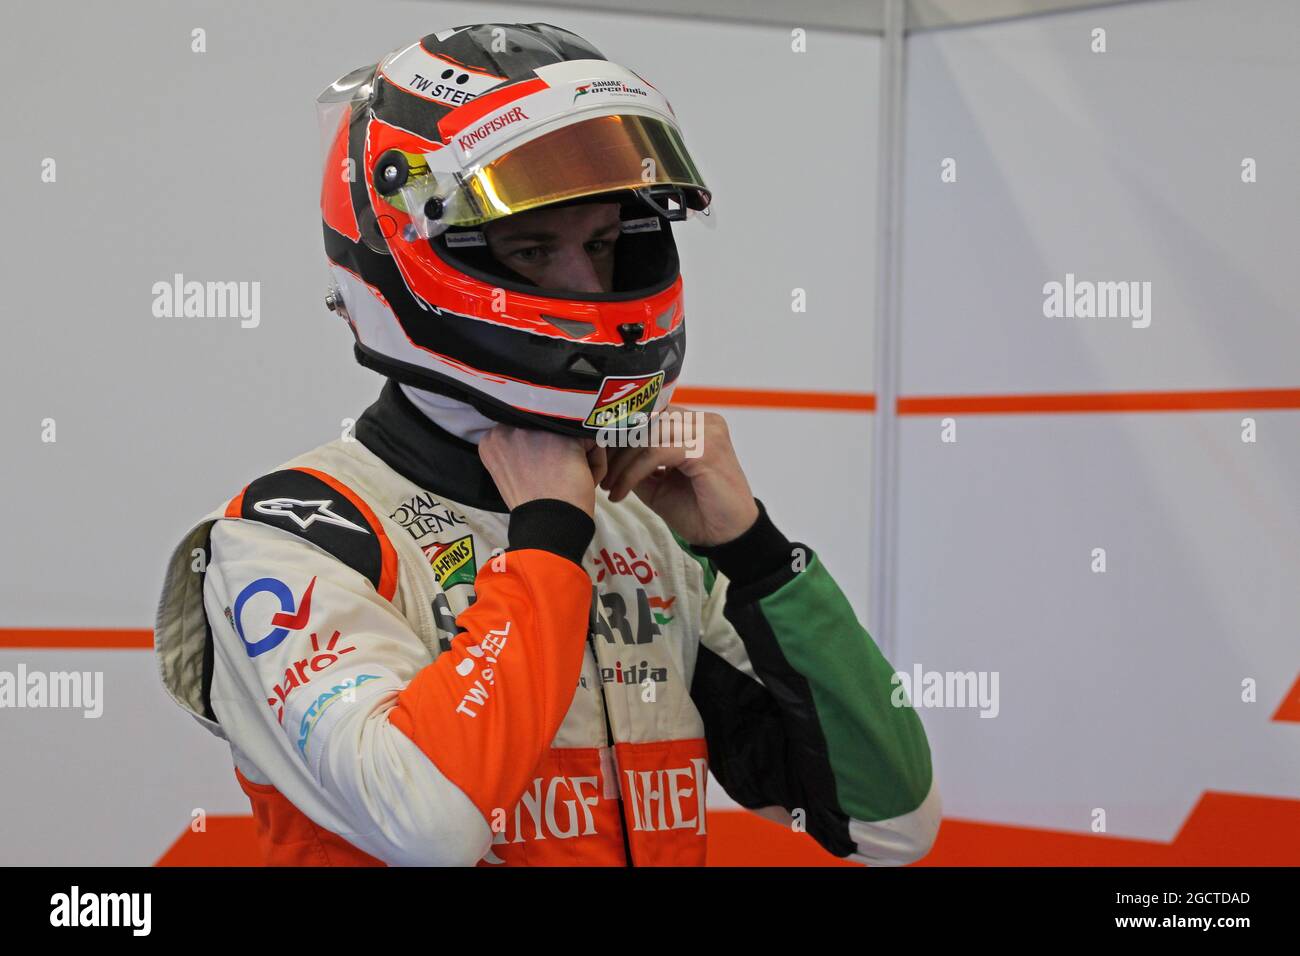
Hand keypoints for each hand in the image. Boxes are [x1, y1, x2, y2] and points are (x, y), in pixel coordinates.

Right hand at [479, 425, 601, 517]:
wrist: (548, 526)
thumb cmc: (533, 506)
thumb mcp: (512, 473)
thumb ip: (519, 450)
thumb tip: (544, 438)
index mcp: (493, 439)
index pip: (529, 432)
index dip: (542, 454)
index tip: (543, 474)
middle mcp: (510, 427)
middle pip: (550, 430)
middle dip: (560, 452)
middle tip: (558, 479)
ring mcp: (538, 429)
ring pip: (571, 435)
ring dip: (579, 458)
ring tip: (571, 482)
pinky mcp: (566, 436)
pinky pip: (592, 442)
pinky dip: (596, 465)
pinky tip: (585, 481)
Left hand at [599, 406, 758, 545]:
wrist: (727, 536)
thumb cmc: (698, 510)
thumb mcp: (657, 482)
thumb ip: (638, 461)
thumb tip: (606, 451)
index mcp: (694, 424)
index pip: (649, 415)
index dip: (620, 436)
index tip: (599, 459)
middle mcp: (703, 421)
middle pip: (646, 422)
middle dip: (616, 449)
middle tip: (600, 474)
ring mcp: (706, 431)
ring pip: (647, 436)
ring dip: (621, 464)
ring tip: (609, 487)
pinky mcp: (705, 448)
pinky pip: (655, 453)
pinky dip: (632, 474)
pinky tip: (620, 493)